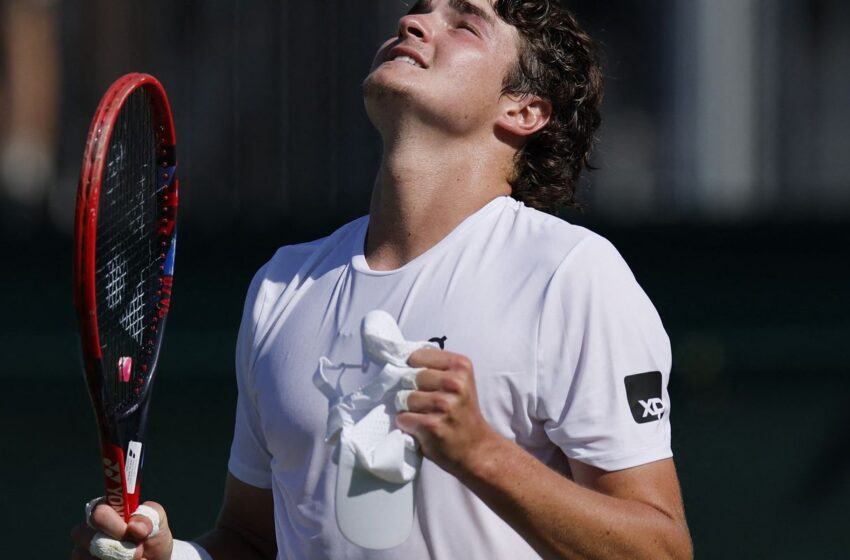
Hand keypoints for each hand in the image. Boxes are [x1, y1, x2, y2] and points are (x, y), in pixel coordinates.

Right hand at [71, 500, 172, 559]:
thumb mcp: (157, 522)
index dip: (116, 524)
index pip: (99, 513)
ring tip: (136, 557)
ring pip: (93, 558)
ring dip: (121, 559)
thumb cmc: (151, 537)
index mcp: (104, 510)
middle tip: (138, 550)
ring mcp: (81, 551)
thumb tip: (135, 527)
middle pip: (91, 538)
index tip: (135, 533)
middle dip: (120, 547)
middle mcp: (86, 530)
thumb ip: (149, 515)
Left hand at [397, 348, 500, 477]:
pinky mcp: (433, 425)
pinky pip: (403, 418)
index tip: (421, 381)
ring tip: (423, 416)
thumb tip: (402, 357)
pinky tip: (421, 428)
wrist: (476, 448)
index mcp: (461, 366)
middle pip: (410, 377)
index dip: (413, 368)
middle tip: (425, 403)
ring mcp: (444, 405)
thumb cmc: (462, 412)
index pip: (417, 356)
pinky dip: (406, 424)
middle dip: (411, 390)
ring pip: (404, 398)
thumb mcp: (459, 381)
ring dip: (408, 409)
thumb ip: (436, 367)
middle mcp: (455, 383)